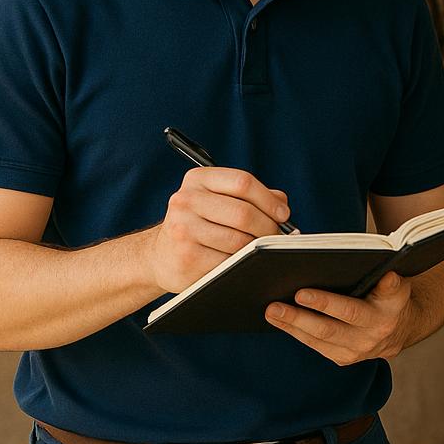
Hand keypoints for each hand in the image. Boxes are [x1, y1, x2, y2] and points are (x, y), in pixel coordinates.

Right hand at [146, 168, 288, 293]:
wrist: (160, 256)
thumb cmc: (199, 224)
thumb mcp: (217, 201)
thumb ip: (250, 197)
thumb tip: (281, 204)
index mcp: (197, 179)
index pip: (242, 182)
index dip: (268, 199)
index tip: (283, 214)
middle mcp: (186, 200)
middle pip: (243, 213)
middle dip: (268, 227)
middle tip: (278, 236)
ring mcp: (183, 229)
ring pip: (238, 240)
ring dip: (257, 248)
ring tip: (261, 250)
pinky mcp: (186, 257)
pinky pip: (228, 262)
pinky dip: (241, 263)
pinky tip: (242, 262)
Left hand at [265, 272, 414, 365]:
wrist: (401, 328)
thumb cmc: (392, 297)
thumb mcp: (399, 285)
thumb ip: (391, 281)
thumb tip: (385, 274)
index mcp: (382, 317)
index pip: (350, 311)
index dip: (325, 303)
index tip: (301, 293)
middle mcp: (368, 338)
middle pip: (327, 329)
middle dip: (298, 317)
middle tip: (275, 306)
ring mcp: (354, 352)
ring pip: (317, 339)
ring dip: (291, 326)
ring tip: (271, 312)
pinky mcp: (342, 359)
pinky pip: (315, 346)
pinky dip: (296, 333)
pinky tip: (281, 321)